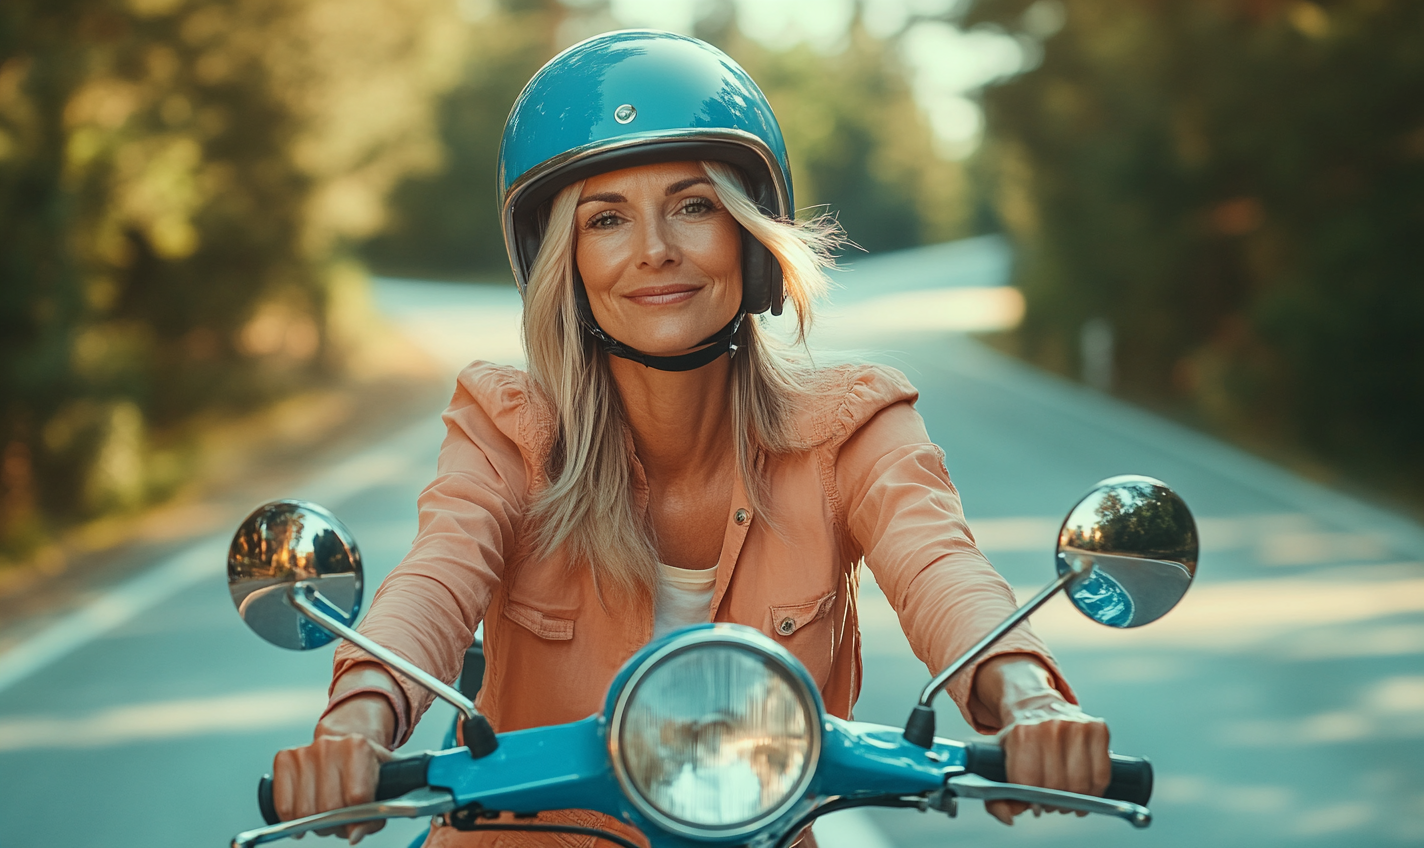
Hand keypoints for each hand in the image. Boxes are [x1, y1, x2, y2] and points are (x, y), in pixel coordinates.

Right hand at [272, 667, 400, 843]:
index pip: (357, 797)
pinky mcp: (285, 759)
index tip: (357, 821)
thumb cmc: (366, 766)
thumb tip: (354, 836)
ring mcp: (305, 751)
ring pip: (304, 812)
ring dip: (314, 823)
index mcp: (358, 747)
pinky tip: (304, 813)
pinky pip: (284, 806)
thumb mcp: (384, 785)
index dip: (357, 818)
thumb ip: (375, 816)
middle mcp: (330, 745)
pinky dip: (293, 818)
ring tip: (324, 813)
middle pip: (329, 808)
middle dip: (335, 823)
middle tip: (340, 819)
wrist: (346, 740)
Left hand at [970, 655, 1109, 825]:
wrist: (1034, 703)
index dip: (1032, 802)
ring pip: (1081, 785)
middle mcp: (1050, 727)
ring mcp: (1076, 726)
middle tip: (1051, 802)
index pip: (1030, 785)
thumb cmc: (1019, 738)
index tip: (1034, 804)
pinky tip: (1085, 790)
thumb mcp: (997, 761)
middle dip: (1054, 803)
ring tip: (1067, 797)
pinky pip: (1101, 775)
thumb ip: (995, 797)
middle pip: (1057, 788)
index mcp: (1021, 734)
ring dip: (1075, 801)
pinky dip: (1095, 790)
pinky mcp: (1098, 728)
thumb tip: (1009, 818)